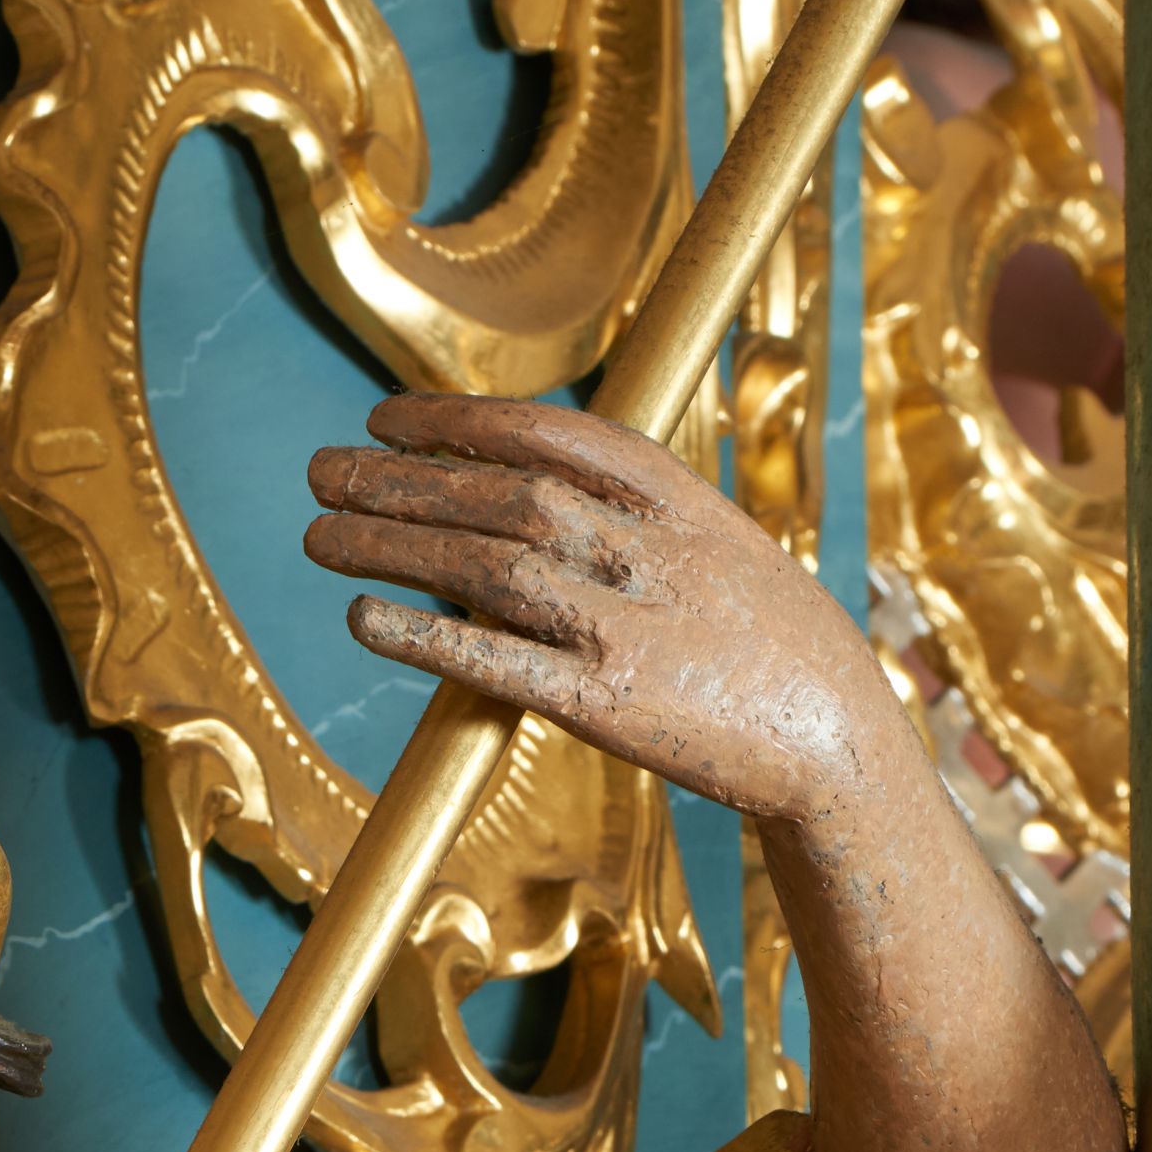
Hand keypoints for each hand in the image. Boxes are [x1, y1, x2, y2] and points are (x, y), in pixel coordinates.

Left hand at [304, 394, 894, 829]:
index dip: (458, 421)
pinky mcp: (607, 706)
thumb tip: (531, 491)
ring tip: (317, 533)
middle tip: (320, 470)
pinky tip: (363, 617)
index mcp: (676, 497)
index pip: (547, 436)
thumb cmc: (766, 641)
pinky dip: (426, 637)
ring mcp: (626, 624)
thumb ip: (634, 512)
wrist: (834, 734)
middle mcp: (646, 548)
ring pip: (488, 565)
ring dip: (393, 543)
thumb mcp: (714, 544)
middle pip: (501, 495)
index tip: (385, 416)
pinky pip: (499, 662)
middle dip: (402, 477)